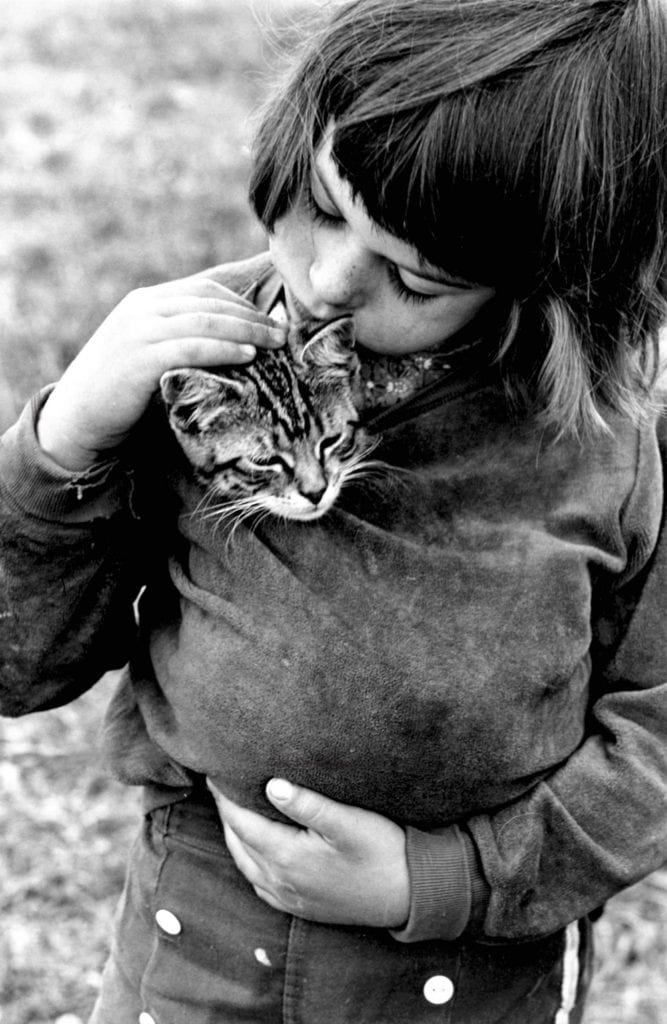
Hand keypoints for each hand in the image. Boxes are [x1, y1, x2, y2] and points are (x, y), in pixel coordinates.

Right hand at [37, 273, 285, 470]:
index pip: (205, 290)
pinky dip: (224, 348)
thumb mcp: (149, 354)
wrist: (76, 419)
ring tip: (275, 343)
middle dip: (252, 316)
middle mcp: (141, 309)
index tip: (272, 319)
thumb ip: (180, 340)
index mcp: (146, 302)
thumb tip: (234, 343)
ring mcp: (138, 331)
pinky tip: (248, 355)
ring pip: (205, 321)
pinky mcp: (139, 358)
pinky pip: (191, 347)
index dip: (242, 303)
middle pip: (210, 303)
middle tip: (284, 331)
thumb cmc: (120, 393)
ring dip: (246, 329)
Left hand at [208, 778, 409, 928]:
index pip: (240, 821)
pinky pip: (259, 882)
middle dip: (227, 813)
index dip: (225, 797)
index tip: (215, 773)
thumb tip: (270, 784)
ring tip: (232, 809)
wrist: (409, 895)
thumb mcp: (348, 821)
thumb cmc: (382, 851)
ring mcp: (288, 896)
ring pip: (244, 863)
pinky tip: (253, 848)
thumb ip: (308, 804)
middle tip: (220, 784)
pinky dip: (248, 860)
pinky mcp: (299, 905)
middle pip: (237, 841)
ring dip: (234, 836)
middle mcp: (280, 880)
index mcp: (287, 856)